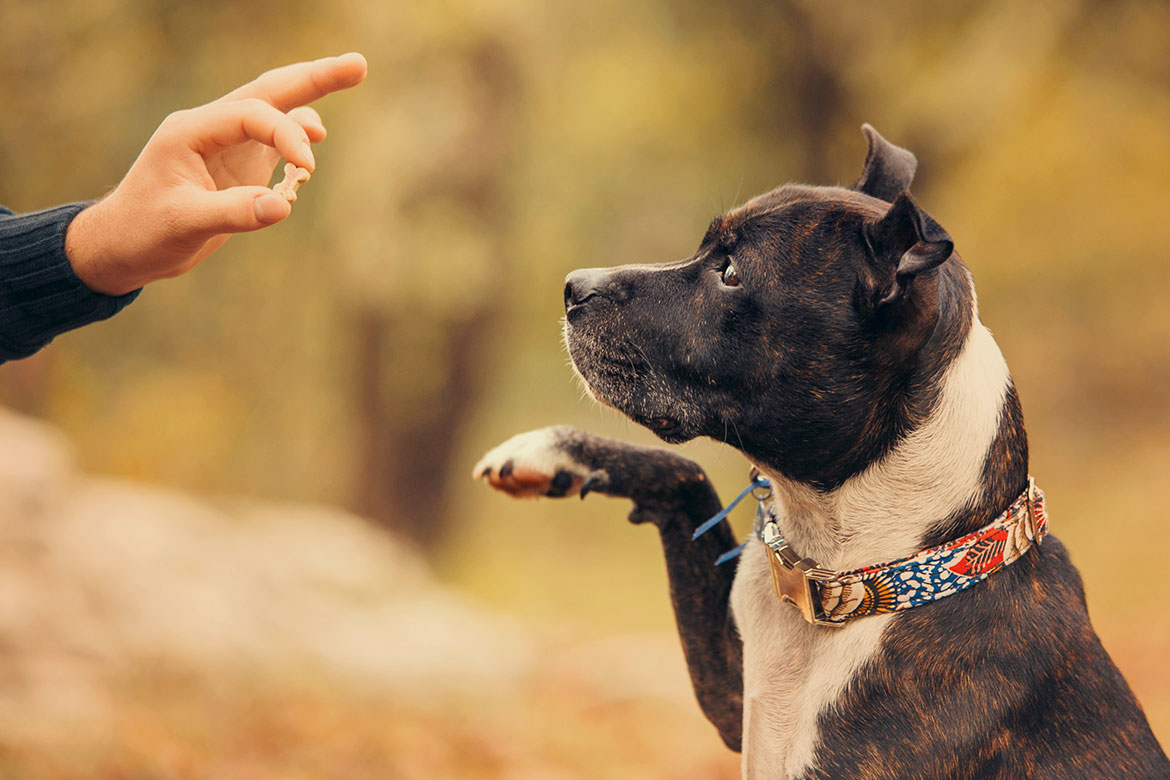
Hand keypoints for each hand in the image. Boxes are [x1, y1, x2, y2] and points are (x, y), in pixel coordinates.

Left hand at [65, 52, 367, 295]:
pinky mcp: (236, 166)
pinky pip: (273, 141)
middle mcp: (210, 128)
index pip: (251, 115)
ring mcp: (225, 145)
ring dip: (311, 99)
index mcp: (191, 130)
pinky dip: (297, 139)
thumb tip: (283, 205)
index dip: (286, 134)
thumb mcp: (185, 224)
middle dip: (313, 77)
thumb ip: (234, 212)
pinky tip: (314, 144)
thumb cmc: (144, 232)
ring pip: (275, 111)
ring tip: (352, 75)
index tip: (307, 168)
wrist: (122, 247)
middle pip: (269, 92)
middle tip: (358, 65)